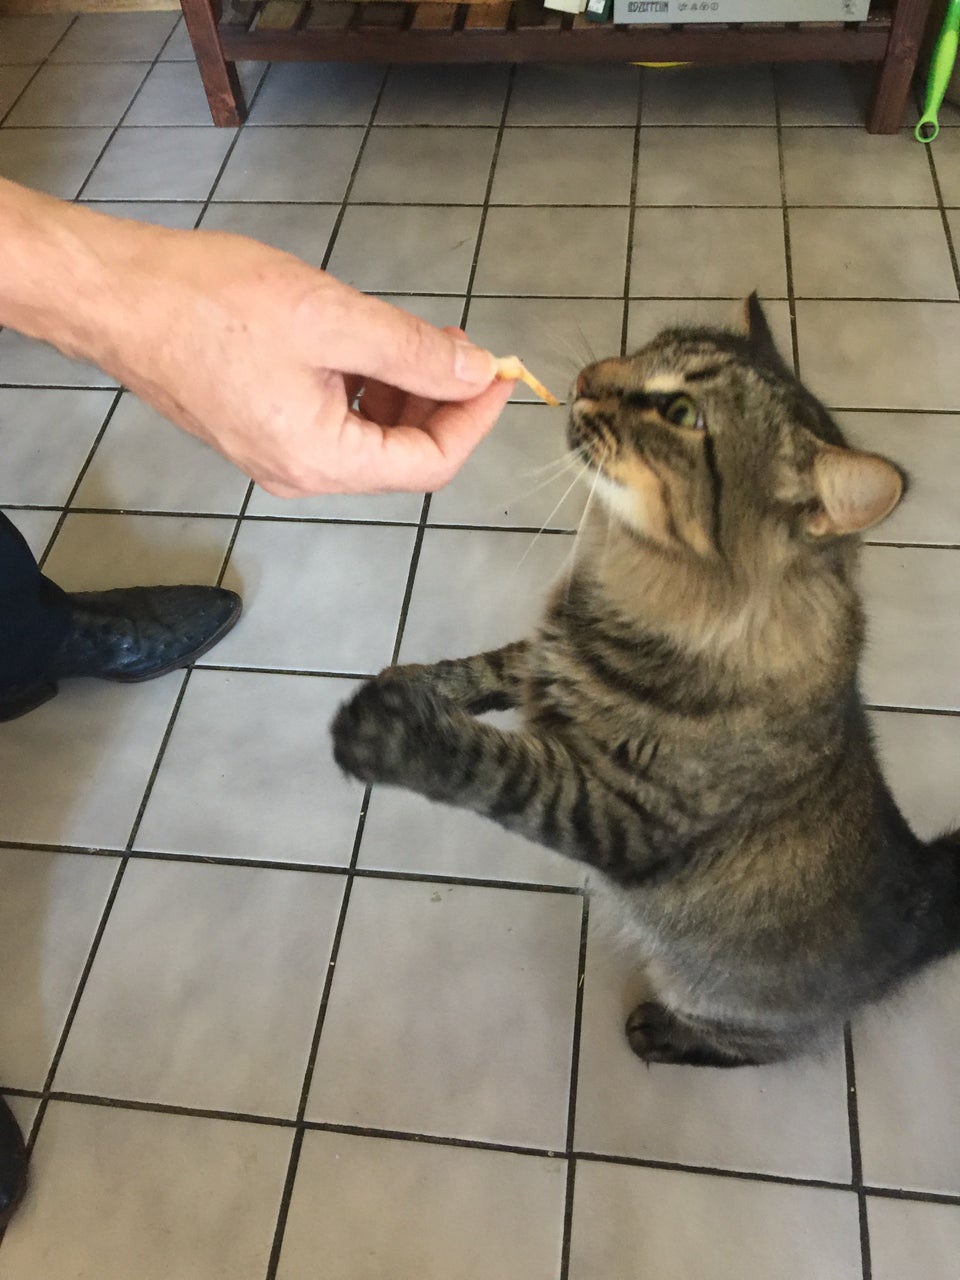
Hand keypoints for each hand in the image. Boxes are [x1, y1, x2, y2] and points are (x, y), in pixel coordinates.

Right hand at [0, 181, 514, 496]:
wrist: (117, 296)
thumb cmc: (210, 303)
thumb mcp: (332, 318)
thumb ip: (413, 352)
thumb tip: (474, 371)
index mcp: (321, 459)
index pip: (429, 464)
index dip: (473, 419)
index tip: (497, 371)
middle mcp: (301, 473)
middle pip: (401, 456)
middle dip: (441, 404)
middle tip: (458, 347)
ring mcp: (278, 455)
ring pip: (369, 437)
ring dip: (403, 393)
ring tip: (412, 339)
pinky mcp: (261, 428)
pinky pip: (334, 420)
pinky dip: (365, 388)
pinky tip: (366, 347)